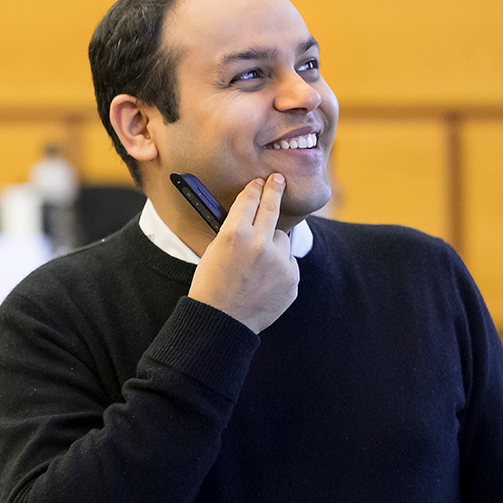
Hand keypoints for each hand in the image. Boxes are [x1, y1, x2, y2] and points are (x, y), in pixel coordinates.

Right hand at [188, 174, 299, 333]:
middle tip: (278, 180)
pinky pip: (288, 262)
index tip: (261, 182)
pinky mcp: (291, 279)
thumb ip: (235, 231)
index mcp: (235, 234)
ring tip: (255, 263)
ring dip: (272, 243)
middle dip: (274, 190)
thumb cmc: (211, 286)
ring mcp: (279, 263)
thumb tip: (252, 215)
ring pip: (282, 238)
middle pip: (272, 208)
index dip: (255, 189)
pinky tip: (263, 280)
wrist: (222, 322)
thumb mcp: (214, 251)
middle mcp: (260, 245)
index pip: (250, 200)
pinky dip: (279, 266)